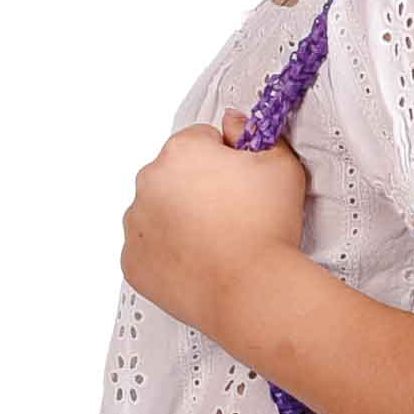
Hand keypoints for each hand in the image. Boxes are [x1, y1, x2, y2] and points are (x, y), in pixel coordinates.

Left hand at [120, 108, 309, 348]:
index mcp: (181, 150)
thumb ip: (256, 133)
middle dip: (197, 189)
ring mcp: (135, 223)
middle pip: (174, 175)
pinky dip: (167, 255)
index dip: (225, 161)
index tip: (240, 186)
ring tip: (215, 244)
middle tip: (230, 218)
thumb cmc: (269, 229)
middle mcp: (148, 181)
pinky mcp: (132, 261)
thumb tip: (232, 122)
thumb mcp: (281, 165)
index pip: (200, 141)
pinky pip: (147, 250)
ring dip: (179, 221)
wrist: (253, 291)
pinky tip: (198, 264)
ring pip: (157, 212)